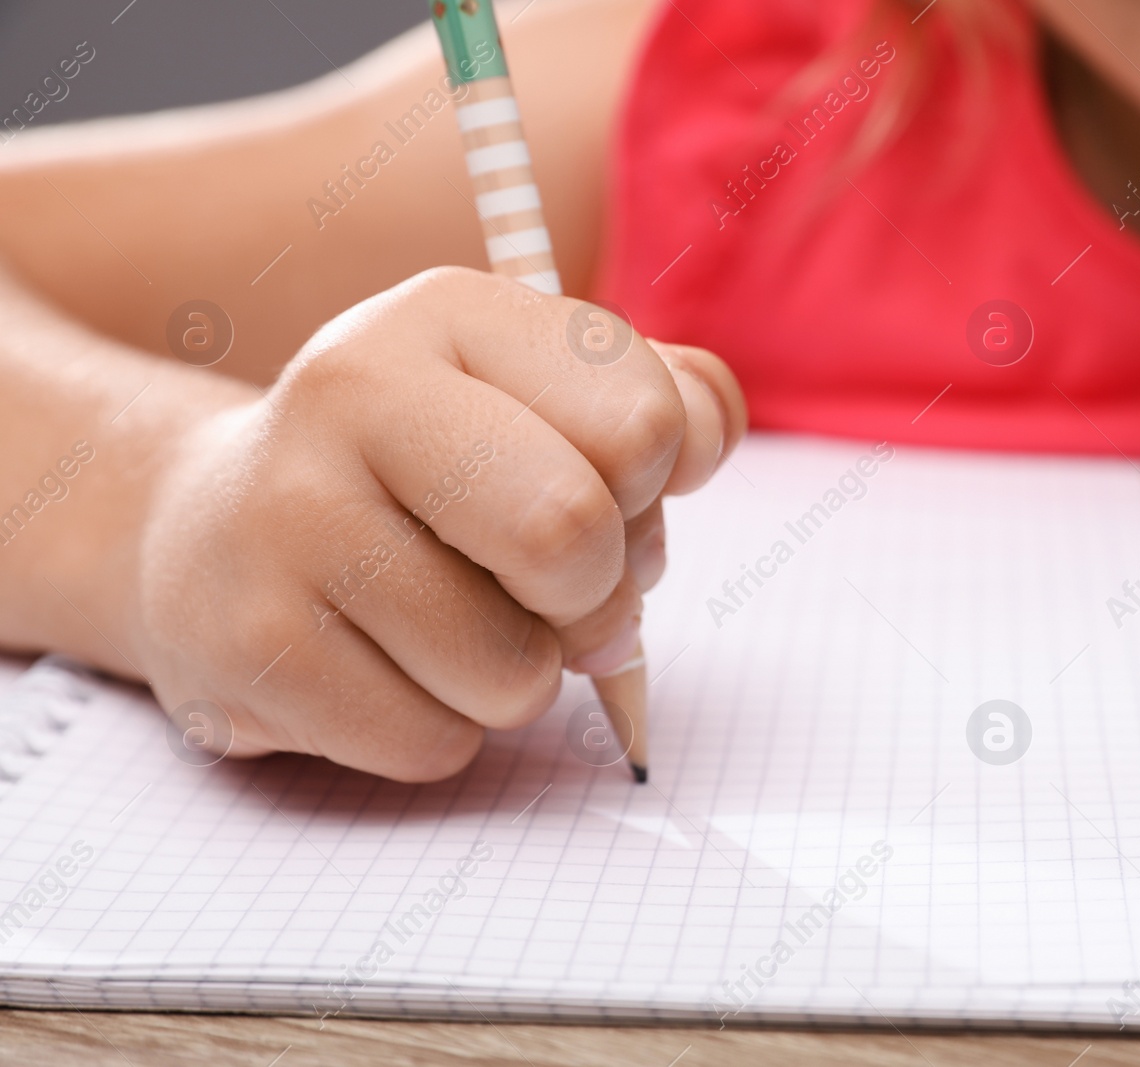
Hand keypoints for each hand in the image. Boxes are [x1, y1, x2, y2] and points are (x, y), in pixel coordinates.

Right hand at [129, 267, 744, 780]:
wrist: (214, 529)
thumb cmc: (429, 470)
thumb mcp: (540, 396)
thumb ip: (663, 398)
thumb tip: (707, 433)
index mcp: (453, 312)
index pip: (648, 424)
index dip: (653, 488)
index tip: (601, 485)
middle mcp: (356, 391)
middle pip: (571, 534)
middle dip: (598, 595)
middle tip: (554, 587)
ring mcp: (289, 518)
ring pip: (514, 671)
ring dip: (522, 676)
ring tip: (455, 622)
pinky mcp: (253, 644)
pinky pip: (436, 743)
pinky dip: (444, 727)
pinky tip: (385, 663)